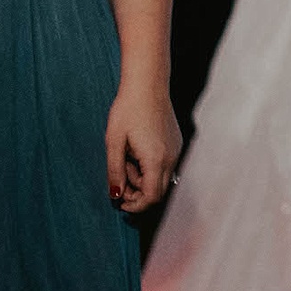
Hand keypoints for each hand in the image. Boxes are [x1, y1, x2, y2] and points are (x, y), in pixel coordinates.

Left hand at [105, 84, 182, 213]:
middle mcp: (171, 157)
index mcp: (156, 159)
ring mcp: (176, 150)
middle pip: (159, 192)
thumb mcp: (114, 142)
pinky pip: (165, 165)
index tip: (120, 202)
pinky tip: (137, 151)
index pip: (151, 197)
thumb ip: (115, 171)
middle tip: (120, 178)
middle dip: (138, 193)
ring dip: (143, 178)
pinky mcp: (176, 143)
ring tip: (126, 157)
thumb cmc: (128, 110)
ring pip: (162, 178)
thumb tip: (115, 195)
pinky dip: (150, 167)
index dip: (136, 205)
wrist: (147, 85)